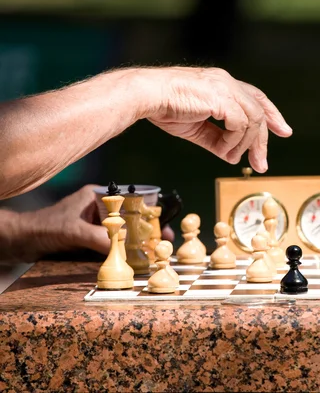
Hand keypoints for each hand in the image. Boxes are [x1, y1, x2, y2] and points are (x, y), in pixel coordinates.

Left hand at [23, 185, 173, 255]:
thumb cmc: (43, 228)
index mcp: (96, 197)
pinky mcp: (90, 239)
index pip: (129, 198)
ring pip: (122, 231)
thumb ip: (99, 238)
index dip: (148, 208)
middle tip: (163, 237)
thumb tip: (123, 248)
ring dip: (137, 240)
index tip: (162, 219)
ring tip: (154, 249)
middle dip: (147, 227)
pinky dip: (123, 250)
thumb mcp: (74, 232)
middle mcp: (98, 209)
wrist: (19, 242)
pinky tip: (134, 258)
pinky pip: (112, 243)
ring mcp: (94, 225)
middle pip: (129, 216)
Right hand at [143, 67, 292, 172]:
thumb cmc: (164, 107)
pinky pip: (240, 125)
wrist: (147, 96)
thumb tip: (232, 156)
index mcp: (222, 84)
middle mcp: (227, 82)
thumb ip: (217, 140)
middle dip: (263, 140)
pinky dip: (234, 142)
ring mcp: (226, 88)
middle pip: (259, 111)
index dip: (272, 114)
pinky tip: (223, 150)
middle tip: (262, 164)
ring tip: (233, 158)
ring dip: (246, 145)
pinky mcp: (222, 98)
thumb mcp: (196, 128)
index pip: (256, 98)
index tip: (282, 131)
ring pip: (253, 120)